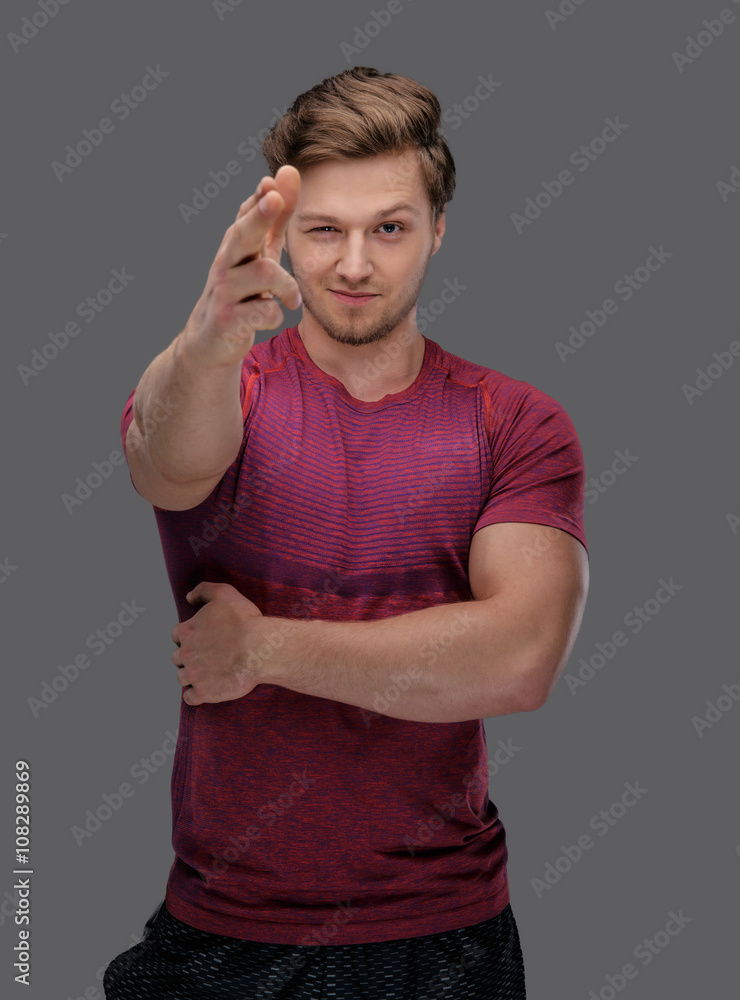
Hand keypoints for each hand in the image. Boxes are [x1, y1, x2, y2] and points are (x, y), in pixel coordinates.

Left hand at [171, 582, 266, 704]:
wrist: (259, 648)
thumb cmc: (244, 621)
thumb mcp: (224, 594)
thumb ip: (203, 591)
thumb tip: (189, 597)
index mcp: (187, 631)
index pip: (177, 635)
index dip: (188, 637)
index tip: (201, 639)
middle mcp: (185, 653)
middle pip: (178, 657)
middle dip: (189, 657)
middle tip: (207, 657)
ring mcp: (194, 675)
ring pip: (182, 678)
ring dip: (191, 676)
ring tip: (208, 673)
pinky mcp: (204, 692)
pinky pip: (190, 698)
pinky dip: (195, 695)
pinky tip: (206, 690)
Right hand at [179, 165, 301, 367]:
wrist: (208, 344)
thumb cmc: (240, 293)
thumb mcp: (257, 256)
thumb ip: (275, 221)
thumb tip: (288, 175)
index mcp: (235, 247)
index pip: (245, 215)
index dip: (259, 199)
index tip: (272, 180)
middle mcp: (225, 264)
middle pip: (242, 234)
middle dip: (259, 216)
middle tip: (274, 199)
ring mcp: (224, 292)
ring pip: (263, 274)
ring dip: (287, 286)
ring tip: (292, 299)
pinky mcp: (228, 321)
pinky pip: (262, 312)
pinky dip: (276, 314)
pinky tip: (276, 315)